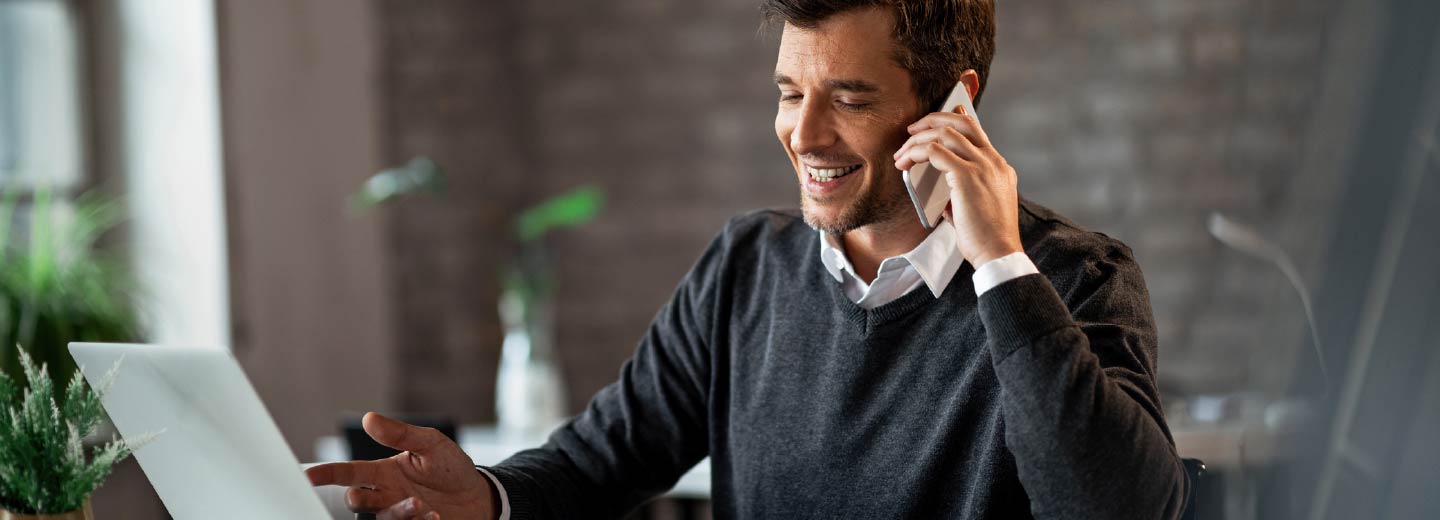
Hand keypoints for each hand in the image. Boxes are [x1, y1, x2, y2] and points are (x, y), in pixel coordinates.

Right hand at [306, 412, 497, 519]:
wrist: (478, 494)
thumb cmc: (449, 467)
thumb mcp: (430, 443)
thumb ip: (400, 434)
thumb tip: (369, 418)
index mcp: (383, 472)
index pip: (348, 473)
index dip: (325, 474)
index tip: (306, 476)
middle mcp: (386, 495)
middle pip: (357, 500)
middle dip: (356, 499)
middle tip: (365, 494)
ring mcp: (400, 513)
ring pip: (381, 517)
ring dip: (397, 512)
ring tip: (419, 504)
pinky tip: (435, 515)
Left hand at [893, 104, 1022, 266]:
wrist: (999, 253)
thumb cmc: (987, 238)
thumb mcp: (979, 209)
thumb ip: (964, 195)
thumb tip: (945, 197)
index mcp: (999, 167)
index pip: (976, 130)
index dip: (952, 120)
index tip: (931, 124)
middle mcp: (993, 161)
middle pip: (961, 122)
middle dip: (932, 120)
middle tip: (912, 130)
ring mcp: (982, 166)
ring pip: (944, 133)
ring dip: (917, 139)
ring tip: (902, 153)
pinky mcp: (967, 176)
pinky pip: (935, 151)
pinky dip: (916, 153)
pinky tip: (905, 163)